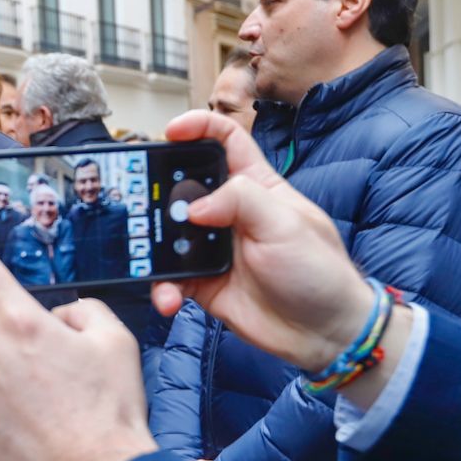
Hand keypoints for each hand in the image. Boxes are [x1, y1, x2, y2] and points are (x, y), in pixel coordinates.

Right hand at [149, 111, 374, 373]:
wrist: (322, 333)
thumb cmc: (318, 272)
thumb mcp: (286, 225)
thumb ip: (241, 201)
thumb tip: (193, 205)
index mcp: (256, 186)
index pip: (226, 142)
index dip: (199, 128)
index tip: (171, 131)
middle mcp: (230, 212)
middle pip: (184, 186)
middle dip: (158, 191)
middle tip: (138, 202)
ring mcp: (213, 247)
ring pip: (168, 235)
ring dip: (153, 247)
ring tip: (148, 260)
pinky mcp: (202, 282)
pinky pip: (170, 279)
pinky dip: (163, 288)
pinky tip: (169, 298)